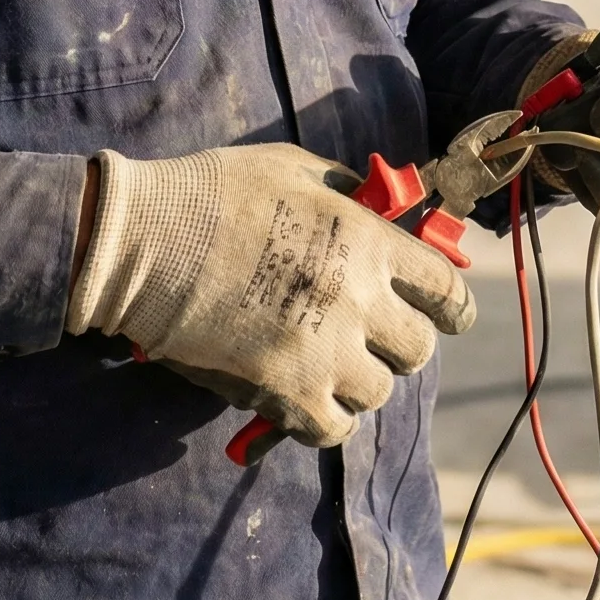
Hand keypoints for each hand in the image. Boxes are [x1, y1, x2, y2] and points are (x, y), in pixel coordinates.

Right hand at [65, 143, 475, 445]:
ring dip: (360, 380)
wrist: (147, 241)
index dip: (452, 306)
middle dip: (400, 342)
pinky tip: (305, 396)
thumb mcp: (295, 169)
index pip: (446, 290)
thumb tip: (377, 209)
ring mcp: (325, 352)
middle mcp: (359, 301)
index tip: (448, 315)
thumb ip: (347, 193)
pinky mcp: (286, 392)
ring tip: (328, 361)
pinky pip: (334, 430)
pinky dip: (326, 420)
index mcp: (368, 242)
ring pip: (377, 393)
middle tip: (371, 334)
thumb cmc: (217, 192)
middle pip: (418, 350)